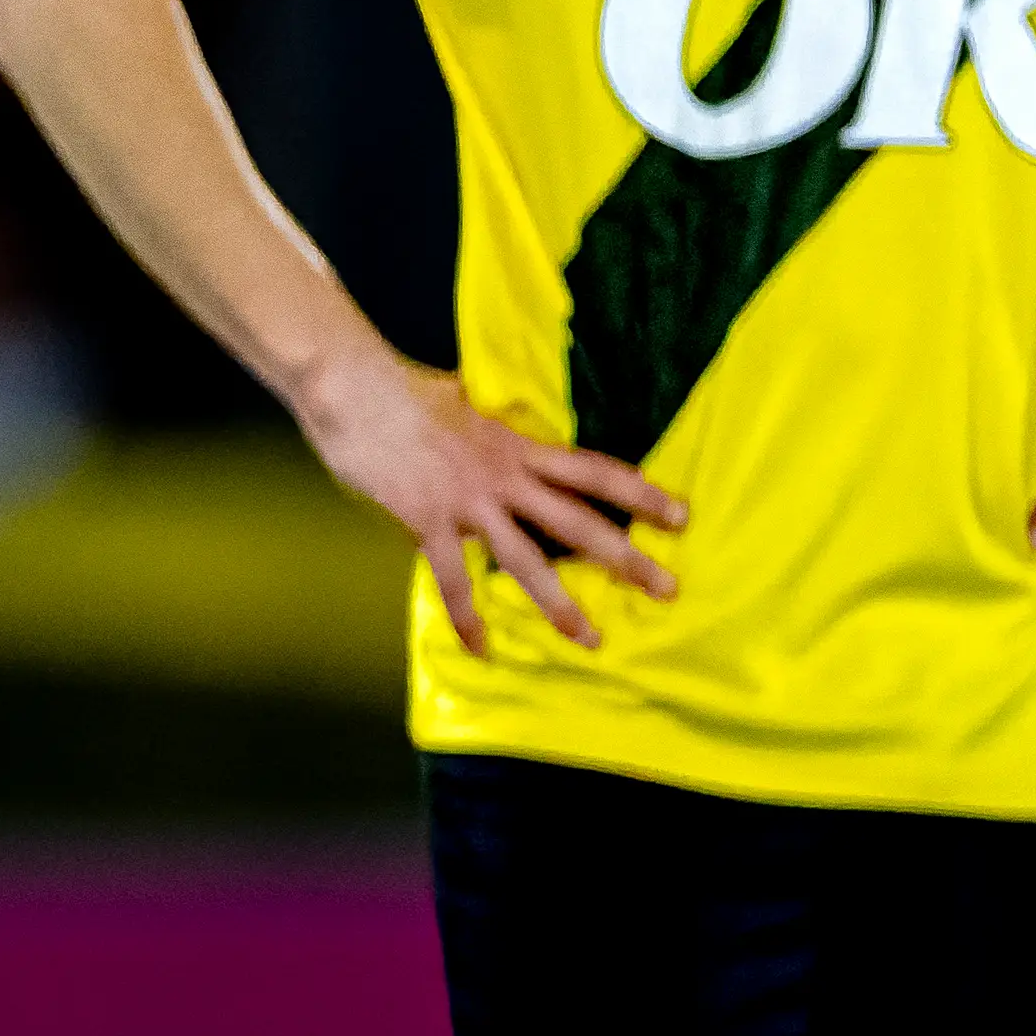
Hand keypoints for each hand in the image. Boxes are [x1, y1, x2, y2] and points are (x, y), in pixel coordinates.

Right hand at [290, 348, 684, 656]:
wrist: (355, 387)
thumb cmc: (403, 389)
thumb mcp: (462, 399)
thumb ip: (486, 419)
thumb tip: (494, 415)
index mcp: (516, 445)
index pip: (592, 470)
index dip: (639, 492)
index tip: (680, 516)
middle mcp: (504, 476)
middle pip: (579, 521)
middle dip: (627, 557)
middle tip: (669, 588)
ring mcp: (468, 501)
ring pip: (526, 560)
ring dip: (560, 603)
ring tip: (591, 639)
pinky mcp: (429, 520)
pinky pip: (454, 579)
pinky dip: (468, 618)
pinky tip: (483, 648)